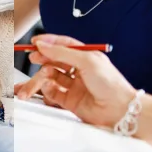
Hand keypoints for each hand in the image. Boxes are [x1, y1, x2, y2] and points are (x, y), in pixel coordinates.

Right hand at [14, 34, 136, 127]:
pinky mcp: (70, 100)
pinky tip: (48, 88)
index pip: (63, 45)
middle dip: (42, 59)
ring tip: (40, 77)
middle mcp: (79, 70)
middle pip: (54, 60)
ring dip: (41, 77)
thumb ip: (62, 52)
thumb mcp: (86, 61)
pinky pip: (53, 92)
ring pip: (51, 77)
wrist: (119, 109)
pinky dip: (47, 89)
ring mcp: (74, 85)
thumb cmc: (110, 83)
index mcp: (85, 56)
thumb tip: (43, 45)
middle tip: (33, 58)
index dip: (48, 42)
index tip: (35, 41)